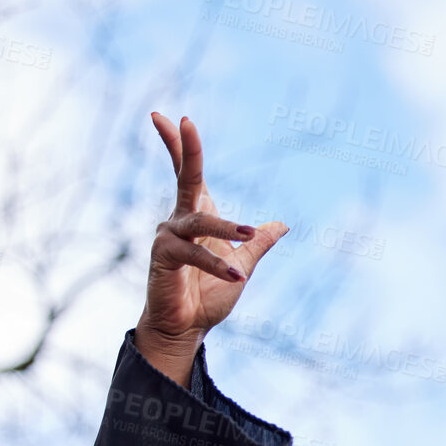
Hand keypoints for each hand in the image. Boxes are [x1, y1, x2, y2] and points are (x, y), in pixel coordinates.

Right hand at [135, 113, 287, 385]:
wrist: (187, 328)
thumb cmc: (208, 296)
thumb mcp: (242, 265)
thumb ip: (257, 243)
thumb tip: (282, 225)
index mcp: (197, 216)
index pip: (188, 174)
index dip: (181, 146)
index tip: (177, 117)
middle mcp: (179, 220)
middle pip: (184, 177)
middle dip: (185, 148)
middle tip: (184, 119)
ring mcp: (168, 237)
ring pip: (200, 221)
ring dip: (227, 229)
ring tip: (248, 236)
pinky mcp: (163, 257)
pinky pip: (194, 253)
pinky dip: (217, 264)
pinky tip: (235, 275)